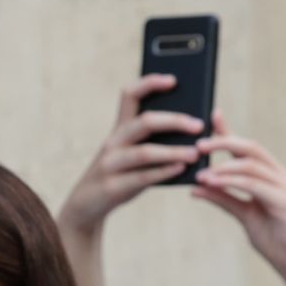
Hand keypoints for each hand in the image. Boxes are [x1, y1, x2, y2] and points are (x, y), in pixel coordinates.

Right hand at [58, 74, 204, 240]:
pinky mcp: (112, 187)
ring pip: (144, 152)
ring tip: (196, 153)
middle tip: (199, 125)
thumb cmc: (120, 175)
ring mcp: (111, 164)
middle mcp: (113, 142)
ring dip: (173, 151)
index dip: (150, 83)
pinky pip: (141, 178)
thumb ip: (152, 141)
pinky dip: (163, 172)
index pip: (130, 94)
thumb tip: (192, 131)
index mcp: (119, 128)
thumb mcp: (130, 153)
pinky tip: (181, 169)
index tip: (174, 80)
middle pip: (145, 122)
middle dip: (174, 121)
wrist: (86, 205)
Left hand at [193, 111, 285, 285]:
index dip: (229, 131)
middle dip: (224, 142)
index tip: (212, 116)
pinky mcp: (284, 200)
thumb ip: (223, 199)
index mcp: (271, 175)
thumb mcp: (243, 215)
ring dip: (222, 166)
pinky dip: (231, 182)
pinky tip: (213, 183)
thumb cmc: (274, 239)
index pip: (247, 148)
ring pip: (250, 165)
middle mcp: (279, 175)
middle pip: (250, 148)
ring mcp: (284, 186)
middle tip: (198, 145)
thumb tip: (196, 187)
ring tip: (200, 172)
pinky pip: (253, 185)